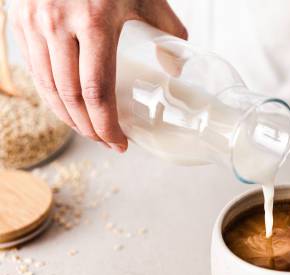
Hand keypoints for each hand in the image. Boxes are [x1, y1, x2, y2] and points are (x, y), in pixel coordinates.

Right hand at [10, 0, 186, 151]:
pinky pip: (32, 69)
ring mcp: (32, 22)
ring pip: (46, 87)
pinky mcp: (18, 20)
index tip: (120, 143)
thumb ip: (167, 29)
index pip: (97, 90)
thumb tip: (176, 66)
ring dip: (67, 117)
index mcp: (94, 21)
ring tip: (88, 129)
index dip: (107, 124)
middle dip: (89, 128)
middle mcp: (57, 24)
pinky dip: (49, 94)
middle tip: (106, 141)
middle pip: (70, 96)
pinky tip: (66, 105)